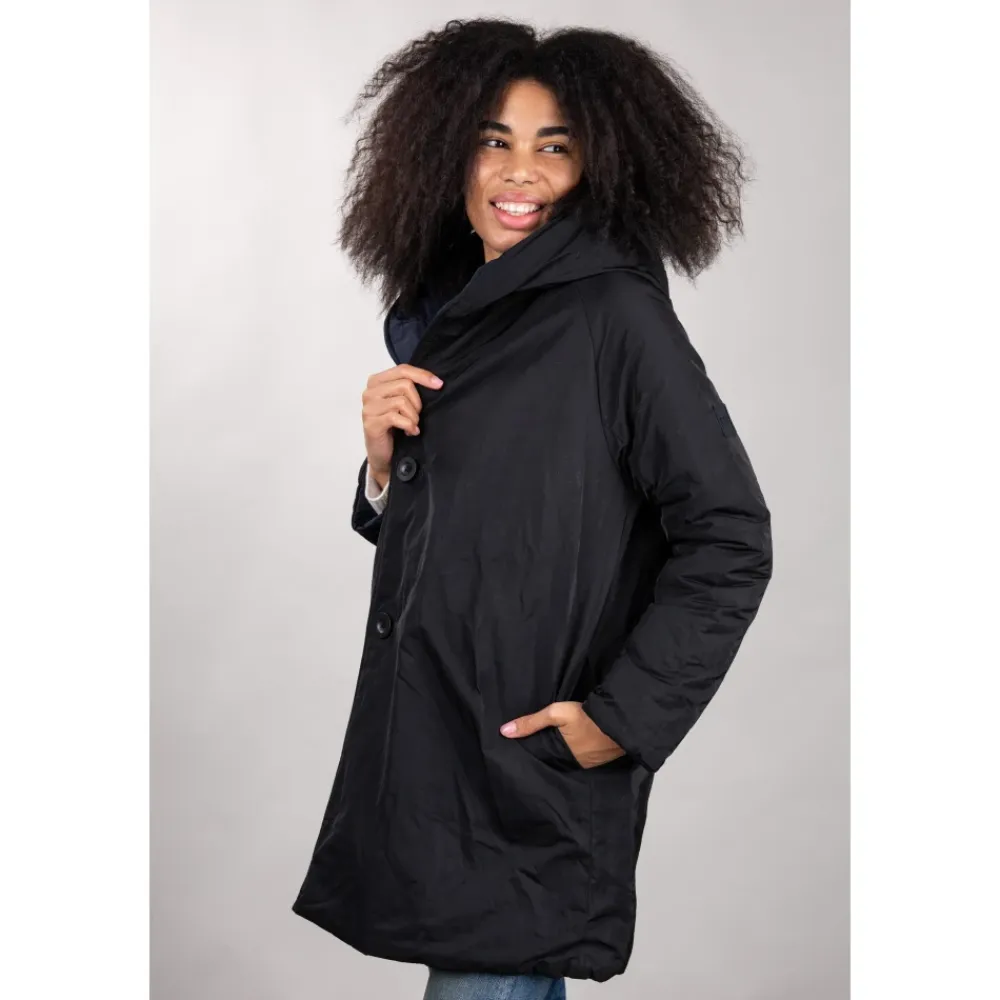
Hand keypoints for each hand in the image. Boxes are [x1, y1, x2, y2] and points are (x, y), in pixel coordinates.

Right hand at [362, 364, 443, 487]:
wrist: (382, 453)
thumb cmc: (394, 427)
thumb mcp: (401, 403)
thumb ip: (408, 388)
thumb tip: (435, 381)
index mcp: (376, 381)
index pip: (402, 369)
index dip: (422, 375)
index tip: (439, 384)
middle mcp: (370, 392)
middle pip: (405, 384)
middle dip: (417, 402)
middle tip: (417, 416)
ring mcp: (368, 407)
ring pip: (402, 402)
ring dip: (413, 417)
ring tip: (412, 426)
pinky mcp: (371, 423)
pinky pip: (396, 417)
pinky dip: (409, 425)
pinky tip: (410, 432)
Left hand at [500, 701, 625, 768]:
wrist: (621, 720)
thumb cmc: (586, 717)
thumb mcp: (556, 713)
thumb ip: (531, 722)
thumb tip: (503, 732)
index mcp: (562, 756)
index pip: (544, 755)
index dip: (536, 747)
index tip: (525, 744)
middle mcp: (576, 763)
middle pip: (559, 756)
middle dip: (552, 748)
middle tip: (543, 739)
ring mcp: (592, 762)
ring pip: (574, 755)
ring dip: (568, 748)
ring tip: (560, 739)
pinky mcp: (605, 756)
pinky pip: (588, 754)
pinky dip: (582, 747)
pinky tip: (581, 740)